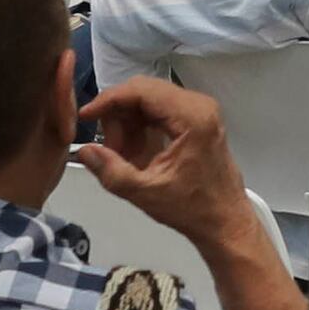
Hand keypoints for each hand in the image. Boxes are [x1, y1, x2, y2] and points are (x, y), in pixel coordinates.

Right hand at [74, 78, 263, 252]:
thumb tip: (84, 151)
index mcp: (193, 117)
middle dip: (117, 115)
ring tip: (121, 156)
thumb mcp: (145, 193)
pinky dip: (140, 127)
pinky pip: (158, 111)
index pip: (142, 90)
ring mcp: (199, 111)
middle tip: (108, 148)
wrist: (224, 219)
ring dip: (127, 123)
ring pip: (149, 100)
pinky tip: (133, 153)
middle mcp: (199, 106)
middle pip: (144, 91)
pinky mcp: (196, 120)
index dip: (109, 99)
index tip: (86, 116)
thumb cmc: (192, 207)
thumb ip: (111, 171)